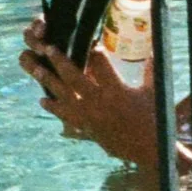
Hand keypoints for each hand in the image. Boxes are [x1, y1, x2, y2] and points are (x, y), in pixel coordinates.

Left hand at [21, 22, 153, 166]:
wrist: (148, 149)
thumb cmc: (154, 118)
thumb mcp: (154, 92)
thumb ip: (151, 70)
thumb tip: (153, 50)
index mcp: (117, 91)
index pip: (100, 64)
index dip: (93, 51)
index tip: (87, 41)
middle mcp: (99, 103)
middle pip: (74, 77)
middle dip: (60, 61)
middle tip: (48, 48)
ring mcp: (90, 117)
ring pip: (64, 96)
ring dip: (49, 81)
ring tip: (36, 68)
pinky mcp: (87, 128)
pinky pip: (65, 116)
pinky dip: (53, 108)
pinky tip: (43, 100)